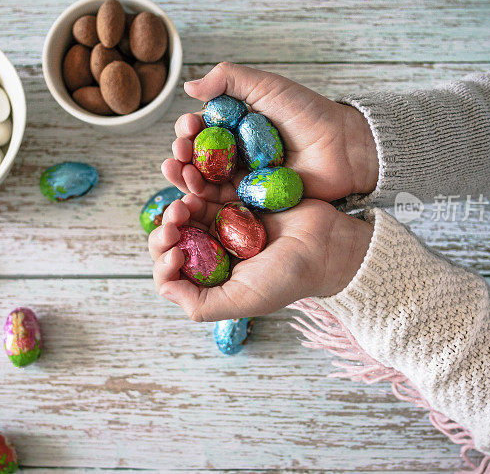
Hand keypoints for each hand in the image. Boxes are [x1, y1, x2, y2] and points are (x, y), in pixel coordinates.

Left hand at [148, 194, 372, 320]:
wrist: (325, 245)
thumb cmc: (287, 278)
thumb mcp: (242, 301)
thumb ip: (201, 304)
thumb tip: (165, 287)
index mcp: (213, 277)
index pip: (173, 271)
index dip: (164, 261)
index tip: (176, 253)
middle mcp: (215, 250)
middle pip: (175, 238)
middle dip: (166, 230)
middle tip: (175, 221)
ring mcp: (225, 223)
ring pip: (187, 212)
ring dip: (178, 207)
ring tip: (185, 204)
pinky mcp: (237, 197)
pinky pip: (207, 188)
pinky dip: (195, 186)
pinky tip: (195, 187)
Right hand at [162, 62, 378, 204]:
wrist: (342, 147)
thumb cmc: (307, 112)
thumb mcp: (266, 86)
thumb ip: (228, 79)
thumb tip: (187, 86)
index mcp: (235, 124)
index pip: (201, 128)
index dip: (188, 129)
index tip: (187, 127)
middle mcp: (235, 151)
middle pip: (197, 155)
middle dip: (181, 154)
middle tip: (178, 153)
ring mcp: (242, 177)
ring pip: (205, 180)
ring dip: (184, 176)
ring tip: (175, 171)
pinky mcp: (252, 200)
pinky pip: (223, 201)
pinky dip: (203, 198)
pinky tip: (191, 192)